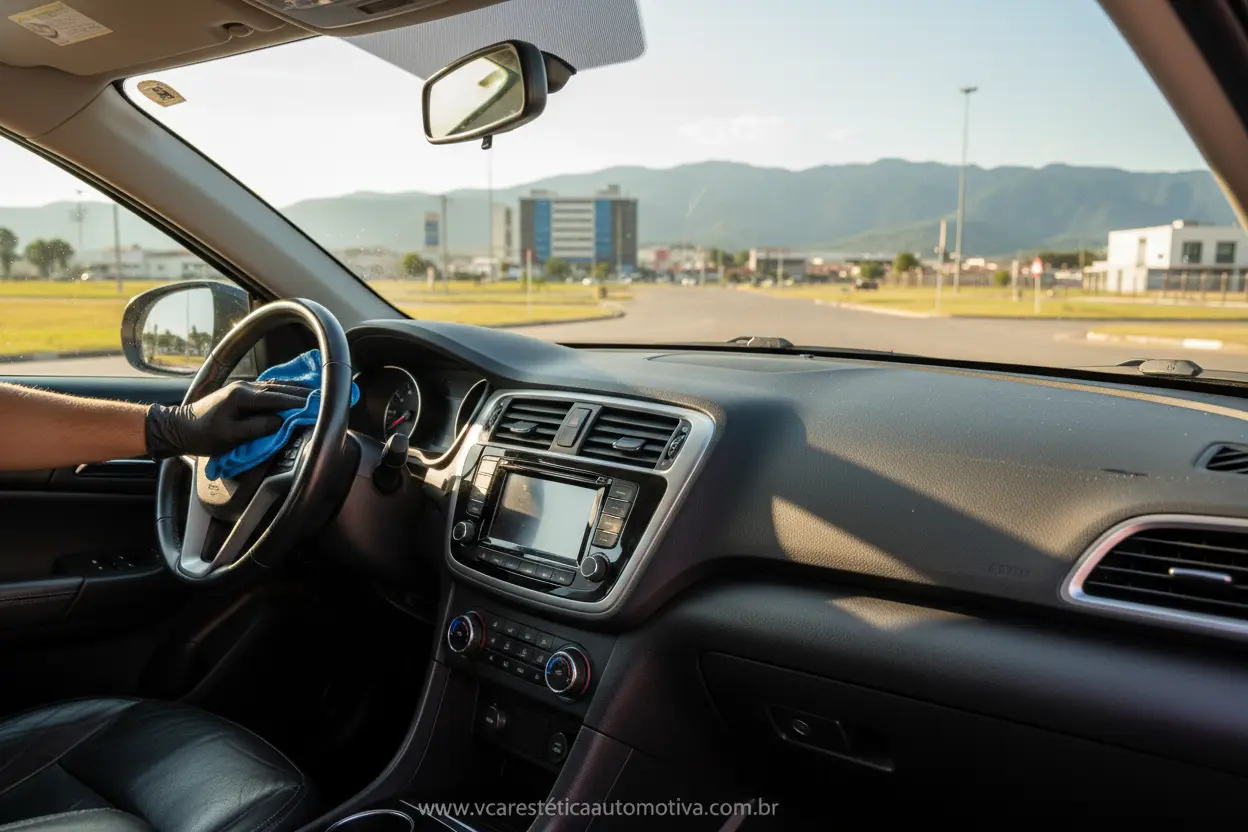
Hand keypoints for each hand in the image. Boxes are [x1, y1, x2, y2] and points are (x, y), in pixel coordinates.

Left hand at [145, 380, 312, 458]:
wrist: (178, 427)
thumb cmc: (202, 435)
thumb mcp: (230, 437)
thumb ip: (256, 428)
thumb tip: (280, 422)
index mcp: (241, 397)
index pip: (276, 398)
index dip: (297, 403)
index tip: (316, 406)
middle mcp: (244, 388)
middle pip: (279, 389)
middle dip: (301, 394)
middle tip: (322, 398)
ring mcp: (242, 388)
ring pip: (275, 386)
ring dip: (295, 390)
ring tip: (313, 393)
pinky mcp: (240, 392)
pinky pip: (268, 388)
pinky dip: (284, 389)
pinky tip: (293, 390)